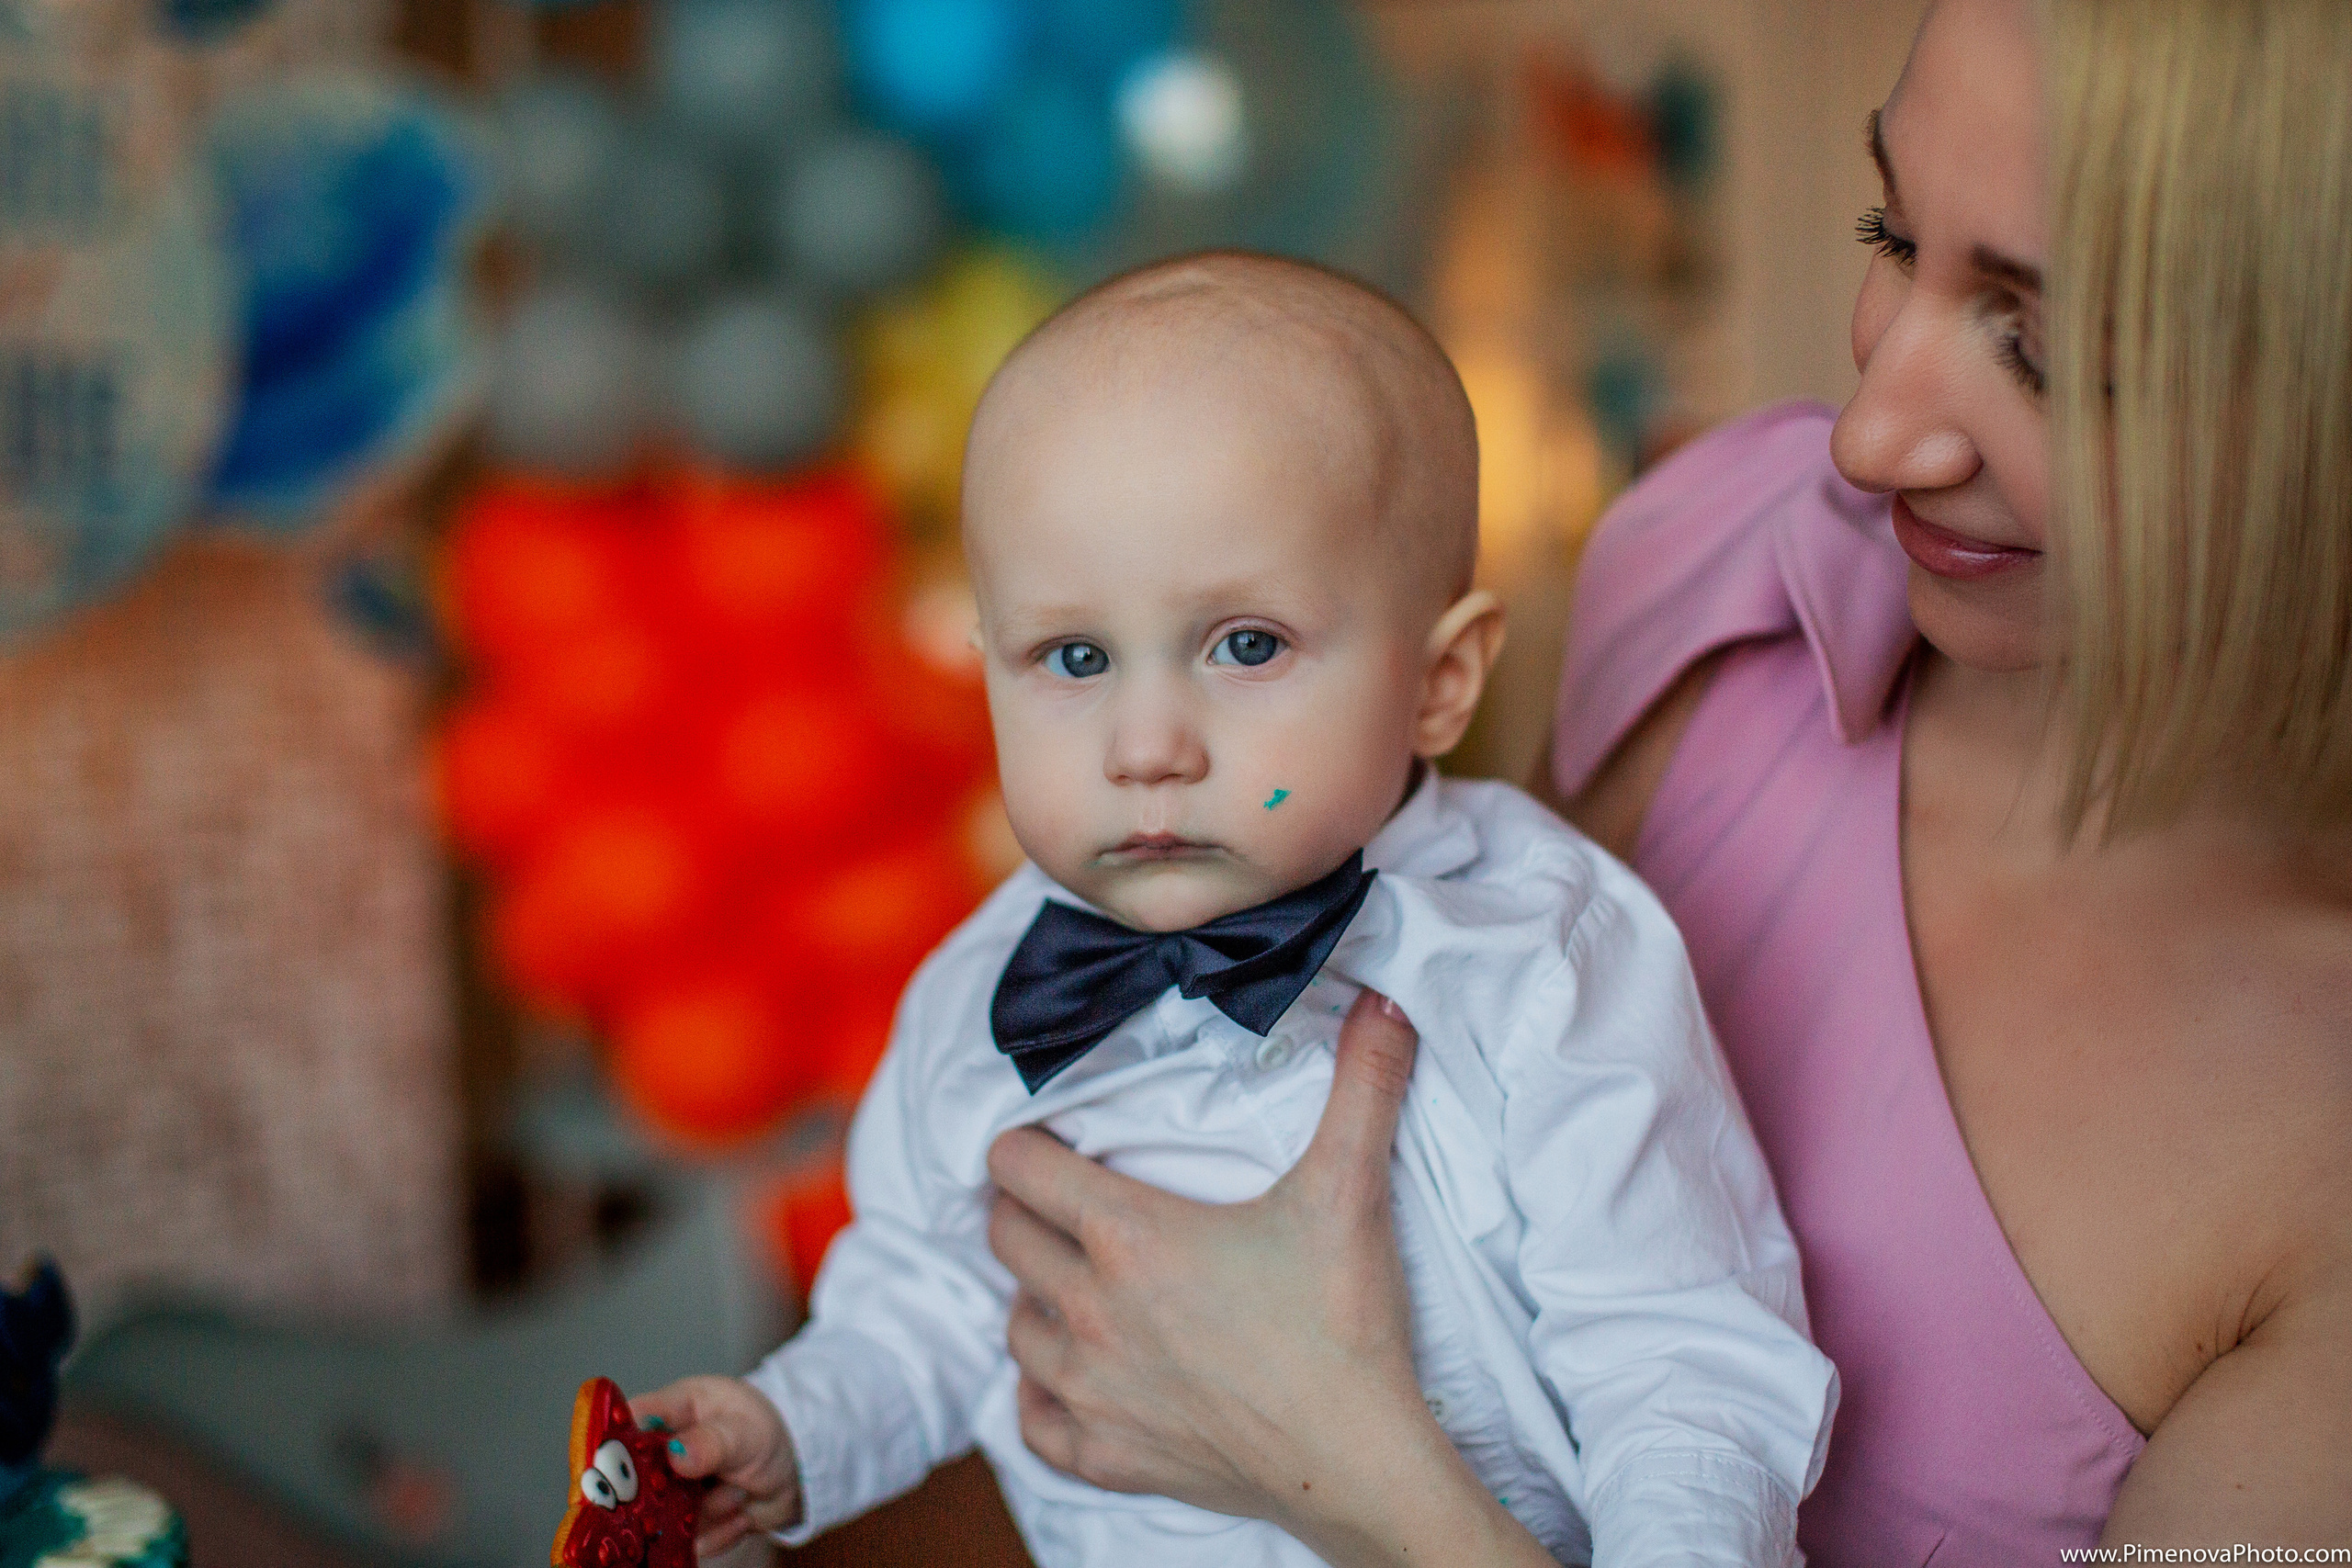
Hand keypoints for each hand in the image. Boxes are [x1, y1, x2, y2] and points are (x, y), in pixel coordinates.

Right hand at [629, 1375, 801, 1555]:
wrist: (797, 1472)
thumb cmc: (768, 1434)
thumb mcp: (744, 1431)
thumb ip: (711, 1442)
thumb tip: (676, 1454)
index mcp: (674, 1411)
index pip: (627, 1424)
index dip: (613, 1447)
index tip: (619, 1471)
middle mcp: (665, 1453)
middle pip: (635, 1483)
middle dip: (671, 1496)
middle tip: (700, 1491)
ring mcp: (674, 1490)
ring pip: (666, 1519)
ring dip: (709, 1513)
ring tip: (738, 1493)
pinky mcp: (689, 1523)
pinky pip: (692, 1542)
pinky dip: (721, 1533)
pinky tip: (741, 1514)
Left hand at [987, 990, 1543, 1566]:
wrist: (1358, 1461)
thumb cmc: (1344, 1325)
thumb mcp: (1350, 1190)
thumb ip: (1364, 1084)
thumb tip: (1384, 1001)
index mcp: (1129, 1235)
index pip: (1021, 1168)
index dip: (1024, 1144)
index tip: (1045, 1139)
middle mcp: (1090, 1310)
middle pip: (1007, 1239)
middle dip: (1021, 1210)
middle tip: (1054, 1199)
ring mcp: (1092, 1390)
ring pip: (1014, 1325)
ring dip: (1031, 1296)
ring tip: (1066, 1280)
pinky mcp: (1107, 1456)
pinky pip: (1033, 1422)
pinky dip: (1038, 1397)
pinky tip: (1063, 1379)